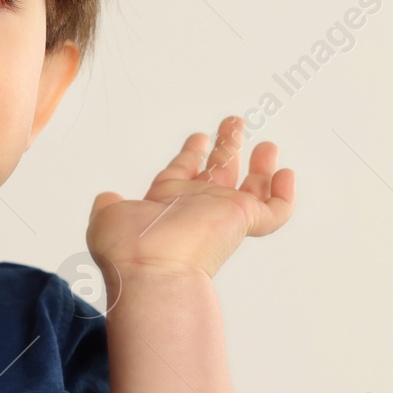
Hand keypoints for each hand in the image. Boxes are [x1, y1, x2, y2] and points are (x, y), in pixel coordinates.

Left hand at [86, 115, 294, 281]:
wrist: (153, 270)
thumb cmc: (128, 250)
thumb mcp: (108, 217)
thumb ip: (109, 204)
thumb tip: (107, 197)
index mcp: (167, 202)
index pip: (184, 173)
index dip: (191, 153)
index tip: (199, 136)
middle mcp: (197, 208)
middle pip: (218, 173)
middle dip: (227, 146)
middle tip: (234, 122)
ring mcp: (223, 215)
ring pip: (251, 189)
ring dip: (260, 166)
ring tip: (268, 145)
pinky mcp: (244, 221)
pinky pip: (276, 210)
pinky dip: (284, 193)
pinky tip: (284, 173)